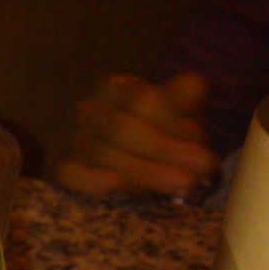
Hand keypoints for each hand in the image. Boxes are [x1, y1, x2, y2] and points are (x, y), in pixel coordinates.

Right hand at [56, 72, 218, 196]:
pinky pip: (71, 173)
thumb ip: (183, 99)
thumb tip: (193, 85)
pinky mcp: (66, 167)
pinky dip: (90, 179)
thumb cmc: (163, 132)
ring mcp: (76, 140)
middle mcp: (90, 111)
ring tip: (181, 184)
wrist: (147, 164)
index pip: (140, 101)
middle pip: (121, 128)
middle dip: (162, 150)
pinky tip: (114, 183)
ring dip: (144, 171)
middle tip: (198, 171)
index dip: (171, 124)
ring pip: (104, 153)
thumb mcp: (179, 112)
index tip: (202, 152)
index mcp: (116, 89)